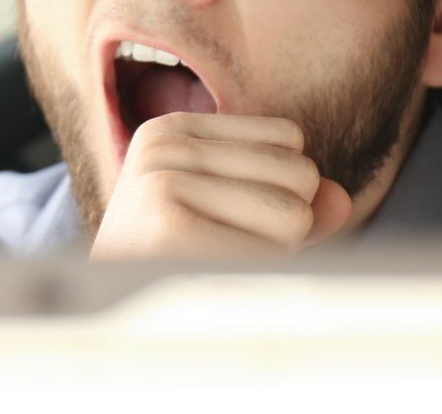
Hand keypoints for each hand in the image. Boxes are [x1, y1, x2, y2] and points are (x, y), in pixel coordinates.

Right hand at [89, 112, 353, 259]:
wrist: (101, 312)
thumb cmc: (170, 261)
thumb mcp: (230, 214)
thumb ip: (292, 200)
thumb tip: (341, 198)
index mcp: (175, 128)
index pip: (289, 139)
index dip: (278, 189)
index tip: (220, 217)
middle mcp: (165, 143)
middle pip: (299, 173)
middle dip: (281, 224)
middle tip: (218, 246)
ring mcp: (162, 179)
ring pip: (294, 215)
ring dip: (272, 253)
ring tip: (214, 262)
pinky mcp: (168, 224)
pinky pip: (270, 252)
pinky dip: (257, 274)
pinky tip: (209, 277)